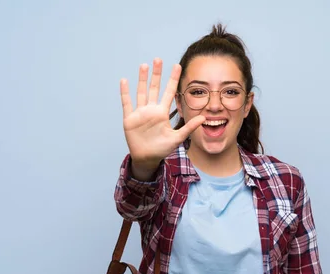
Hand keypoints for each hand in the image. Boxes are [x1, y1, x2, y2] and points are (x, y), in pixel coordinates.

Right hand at [120, 58, 204, 173]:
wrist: (147, 158)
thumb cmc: (162, 148)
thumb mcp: (177, 138)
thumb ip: (189, 127)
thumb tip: (204, 118)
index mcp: (162, 113)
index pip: (169, 92)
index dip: (173, 79)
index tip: (177, 66)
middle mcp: (151, 110)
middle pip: (154, 88)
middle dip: (156, 74)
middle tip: (158, 59)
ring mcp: (140, 113)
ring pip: (141, 92)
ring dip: (142, 79)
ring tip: (144, 65)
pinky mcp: (130, 119)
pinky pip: (127, 103)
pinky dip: (125, 93)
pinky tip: (124, 81)